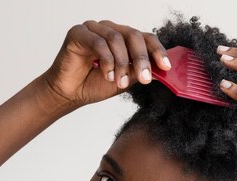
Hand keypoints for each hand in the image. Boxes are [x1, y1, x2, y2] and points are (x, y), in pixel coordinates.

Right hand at [42, 20, 171, 107]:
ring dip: (121, 63)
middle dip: (141, 58)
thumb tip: (161, 70)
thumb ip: (140, 72)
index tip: (166, 66)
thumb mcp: (125, 80)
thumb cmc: (94, 85)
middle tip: (145, 78)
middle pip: (133, 35)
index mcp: (123, 39)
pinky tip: (107, 75)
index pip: (145, 38)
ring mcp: (94, 29)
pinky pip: (99, 42)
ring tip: (118, 82)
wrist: (70, 94)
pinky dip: (106, 60)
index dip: (157, 50)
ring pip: (116, 38)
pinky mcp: (79, 33)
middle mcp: (110, 30)